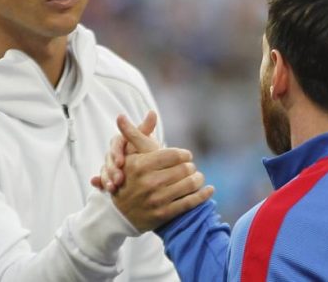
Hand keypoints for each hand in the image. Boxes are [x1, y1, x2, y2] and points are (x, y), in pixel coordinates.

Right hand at [89, 112, 155, 192]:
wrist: (153, 170)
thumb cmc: (151, 154)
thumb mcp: (148, 143)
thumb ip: (146, 130)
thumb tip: (152, 112)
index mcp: (123, 140)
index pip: (115, 143)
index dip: (117, 152)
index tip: (121, 162)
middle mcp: (115, 151)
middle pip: (109, 158)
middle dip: (112, 169)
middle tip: (119, 179)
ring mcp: (111, 163)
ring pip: (105, 169)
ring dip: (107, 178)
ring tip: (113, 187)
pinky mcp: (109, 175)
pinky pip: (103, 179)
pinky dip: (103, 184)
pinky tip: (106, 189)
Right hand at [103, 112, 213, 231]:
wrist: (118, 212)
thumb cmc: (127, 177)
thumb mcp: (129, 154)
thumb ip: (140, 133)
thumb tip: (151, 112)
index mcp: (141, 165)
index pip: (175, 154)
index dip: (184, 155)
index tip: (185, 156)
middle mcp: (149, 182)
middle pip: (184, 169)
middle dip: (190, 167)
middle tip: (190, 168)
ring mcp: (156, 200)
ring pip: (189, 185)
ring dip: (197, 179)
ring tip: (197, 177)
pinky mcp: (163, 215)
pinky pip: (190, 202)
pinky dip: (203, 195)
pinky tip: (208, 190)